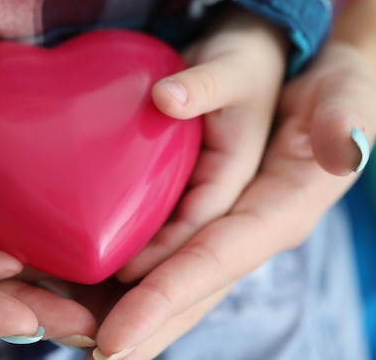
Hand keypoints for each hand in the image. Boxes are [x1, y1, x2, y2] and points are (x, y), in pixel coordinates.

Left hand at [90, 36, 375, 358]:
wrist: (325, 90)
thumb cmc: (336, 92)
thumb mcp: (343, 94)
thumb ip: (339, 118)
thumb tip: (342, 146)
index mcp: (280, 212)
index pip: (213, 263)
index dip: (164, 299)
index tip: (114, 338)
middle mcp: (251, 232)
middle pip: (191, 291)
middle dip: (143, 326)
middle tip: (90, 356)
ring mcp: (229, 226)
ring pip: (176, 280)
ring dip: (131, 310)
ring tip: (78, 334)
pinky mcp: (211, 212)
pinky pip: (170, 252)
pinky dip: (133, 273)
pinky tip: (95, 281)